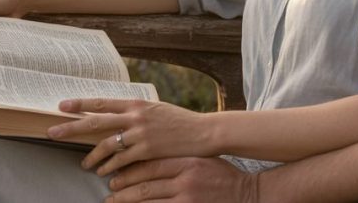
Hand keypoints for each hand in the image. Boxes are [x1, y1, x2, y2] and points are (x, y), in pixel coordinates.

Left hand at [47, 99, 212, 175]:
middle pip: (96, 120)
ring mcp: (140, 132)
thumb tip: (121, 115)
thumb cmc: (181, 122)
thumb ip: (138, 113)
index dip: (80, 103)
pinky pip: (121, 160)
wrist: (203, 132)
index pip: (102, 101)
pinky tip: (104, 174)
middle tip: (52, 131)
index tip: (62, 105)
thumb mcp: (158, 110)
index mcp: (137, 103)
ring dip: (92, 156)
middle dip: (71, 126)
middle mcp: (135, 116)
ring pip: (106, 144)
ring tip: (84, 164)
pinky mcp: (147, 149)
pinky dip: (110, 167)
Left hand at [106, 157, 257, 202]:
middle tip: (110, 190)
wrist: (248, 193)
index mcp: (187, 162)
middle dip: (124, 188)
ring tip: (113, 202)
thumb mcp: (201, 161)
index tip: (117, 174)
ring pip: (149, 201)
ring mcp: (187, 198)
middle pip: (146, 184)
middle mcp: (185, 180)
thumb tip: (148, 160)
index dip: (130, 170)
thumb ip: (178, 160)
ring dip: (128, 202)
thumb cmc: (223, 175)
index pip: (151, 165)